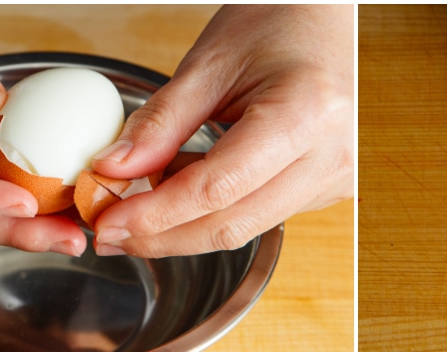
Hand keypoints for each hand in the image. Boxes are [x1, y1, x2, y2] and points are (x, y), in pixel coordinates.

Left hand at [90, 5, 353, 257]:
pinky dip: (214, 211)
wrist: (324, 16)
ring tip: (139, 203)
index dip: (155, 214)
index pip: (216, 189)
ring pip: (245, 229)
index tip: (108, 222)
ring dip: (184, 225)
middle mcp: (332, 155)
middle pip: (231, 224)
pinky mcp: (331, 186)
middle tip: (110, 232)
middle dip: (162, 235)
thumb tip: (113, 171)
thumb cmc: (277, 21)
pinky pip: (262, 216)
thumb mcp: (208, 65)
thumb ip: (160, 123)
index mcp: (306, 115)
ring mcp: (338, 176)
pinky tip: (183, 189)